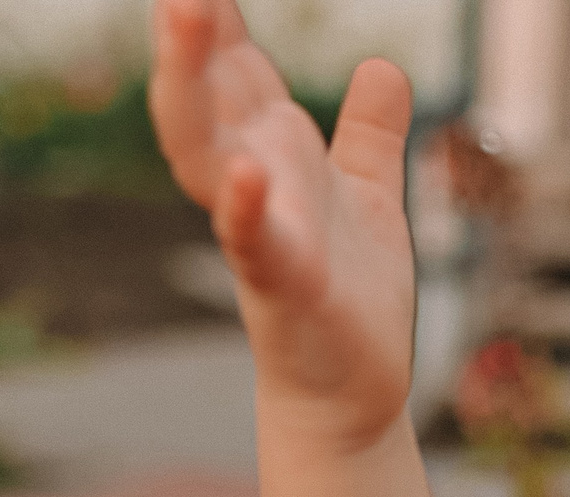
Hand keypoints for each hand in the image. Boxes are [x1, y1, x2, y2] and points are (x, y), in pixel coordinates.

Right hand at [149, 0, 417, 446]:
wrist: (356, 386)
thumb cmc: (354, 292)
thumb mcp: (371, 194)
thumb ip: (372, 132)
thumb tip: (384, 66)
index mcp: (275, 151)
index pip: (235, 66)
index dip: (217, 15)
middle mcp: (255, 179)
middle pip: (205, 90)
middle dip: (188, 30)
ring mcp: (261, 229)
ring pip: (205, 150)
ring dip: (189, 84)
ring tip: (185, 11)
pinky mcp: (284, 283)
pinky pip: (254, 239)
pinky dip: (246, 206)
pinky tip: (247, 170)